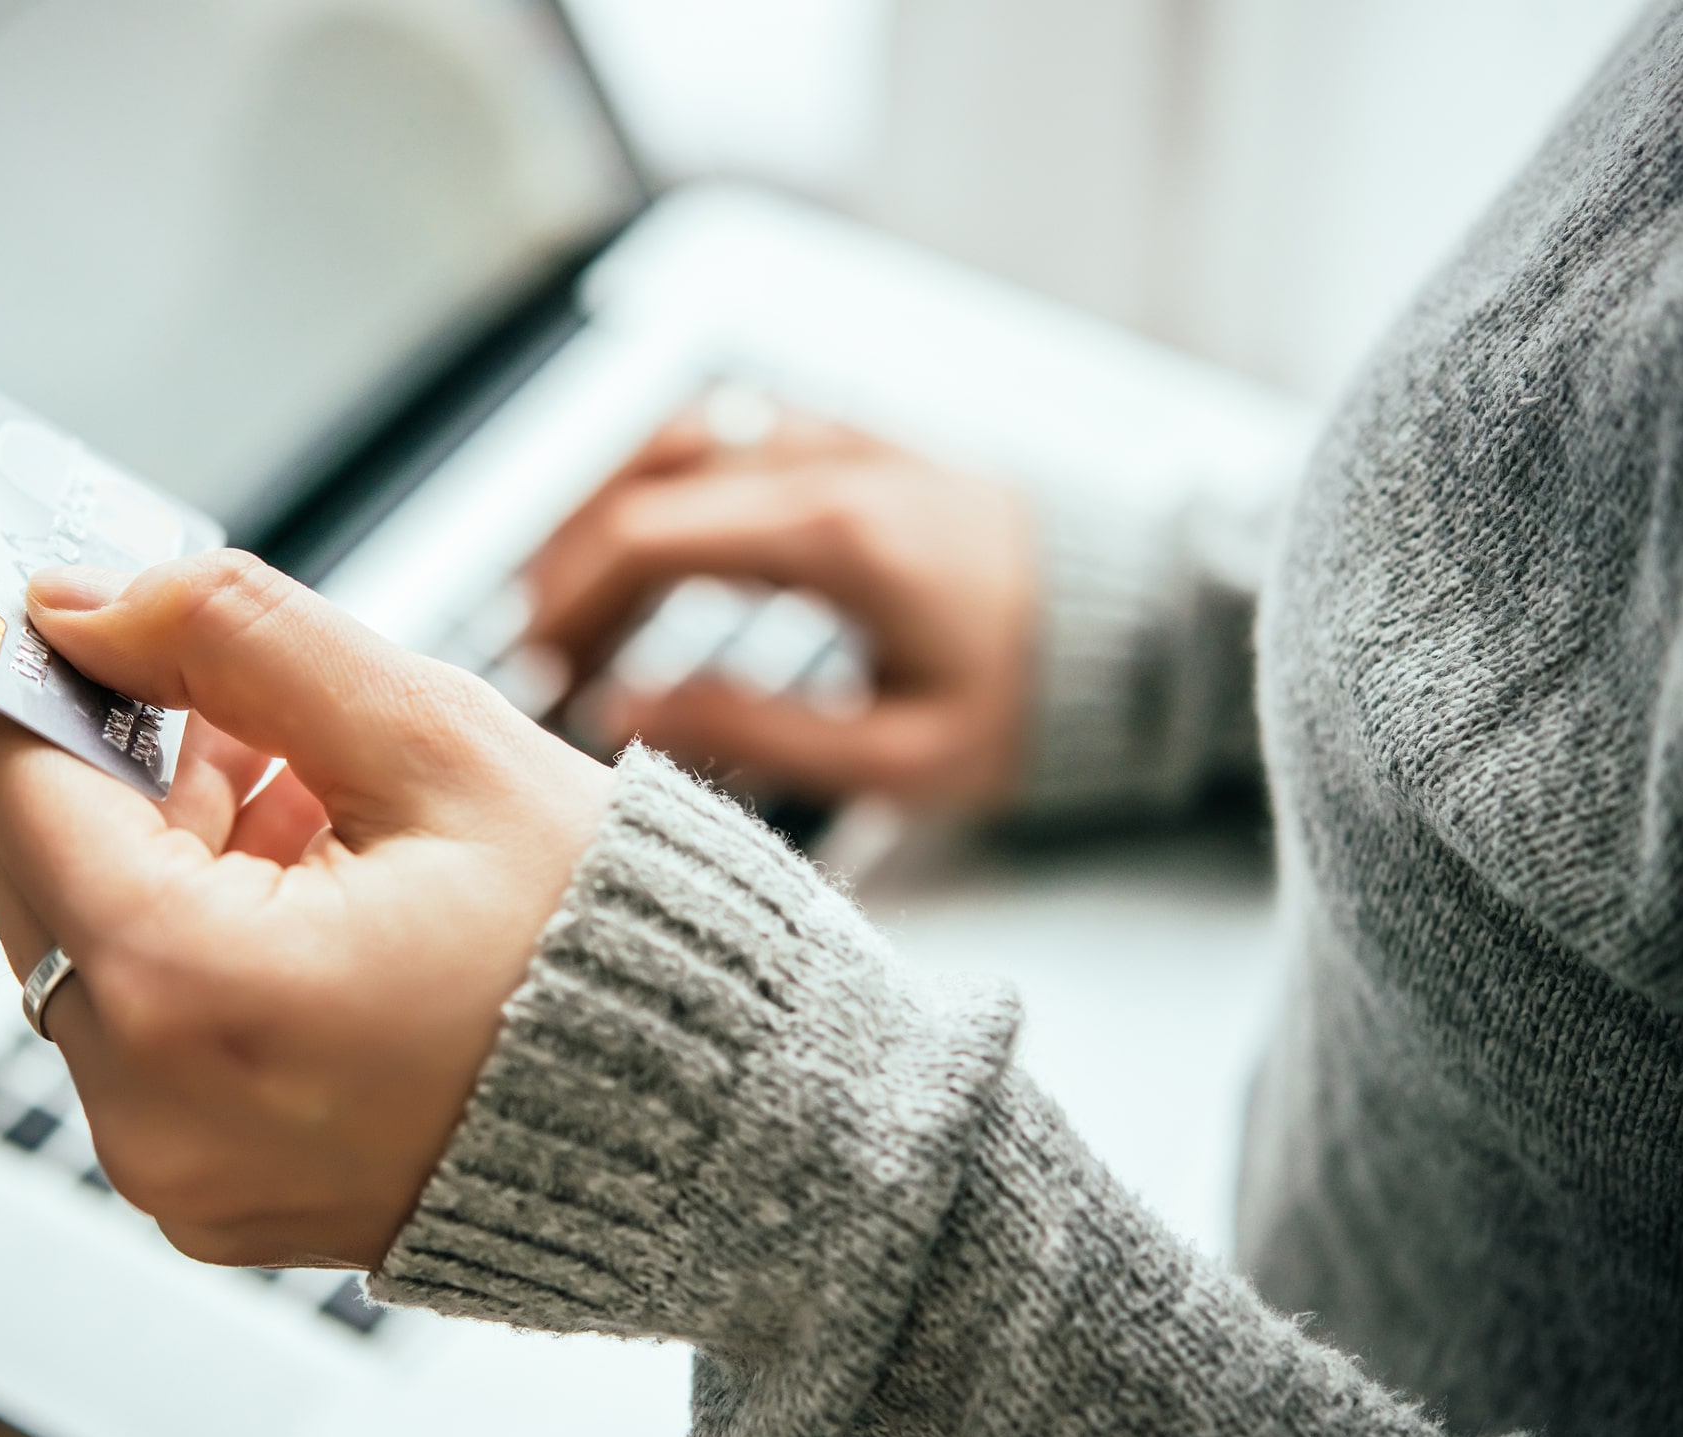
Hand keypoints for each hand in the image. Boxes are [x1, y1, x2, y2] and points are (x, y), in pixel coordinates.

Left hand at [0, 549, 613, 1269]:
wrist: (710, 1129)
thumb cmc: (610, 951)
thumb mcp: (433, 742)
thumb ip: (238, 638)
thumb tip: (88, 602)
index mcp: (191, 994)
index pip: (19, 788)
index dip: (44, 678)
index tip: (85, 620)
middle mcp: (151, 1113)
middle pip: (40, 875)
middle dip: (130, 772)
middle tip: (260, 722)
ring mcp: (178, 1176)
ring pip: (92, 954)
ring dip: (173, 860)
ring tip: (330, 826)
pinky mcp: (211, 1199)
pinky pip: (149, 1042)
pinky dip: (203, 955)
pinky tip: (327, 910)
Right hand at [524, 403, 1039, 806]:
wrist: (1145, 631)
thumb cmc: (1036, 703)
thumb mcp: (901, 756)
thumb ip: (753, 733)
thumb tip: (625, 712)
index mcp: (835, 536)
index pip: (646, 537)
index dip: (569, 603)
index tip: (538, 671)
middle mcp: (829, 464)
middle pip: (641, 478)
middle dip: (569, 564)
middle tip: (538, 651)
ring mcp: (842, 440)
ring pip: (676, 439)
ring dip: (606, 514)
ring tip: (573, 604)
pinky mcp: (857, 444)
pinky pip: (727, 435)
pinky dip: (664, 486)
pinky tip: (648, 553)